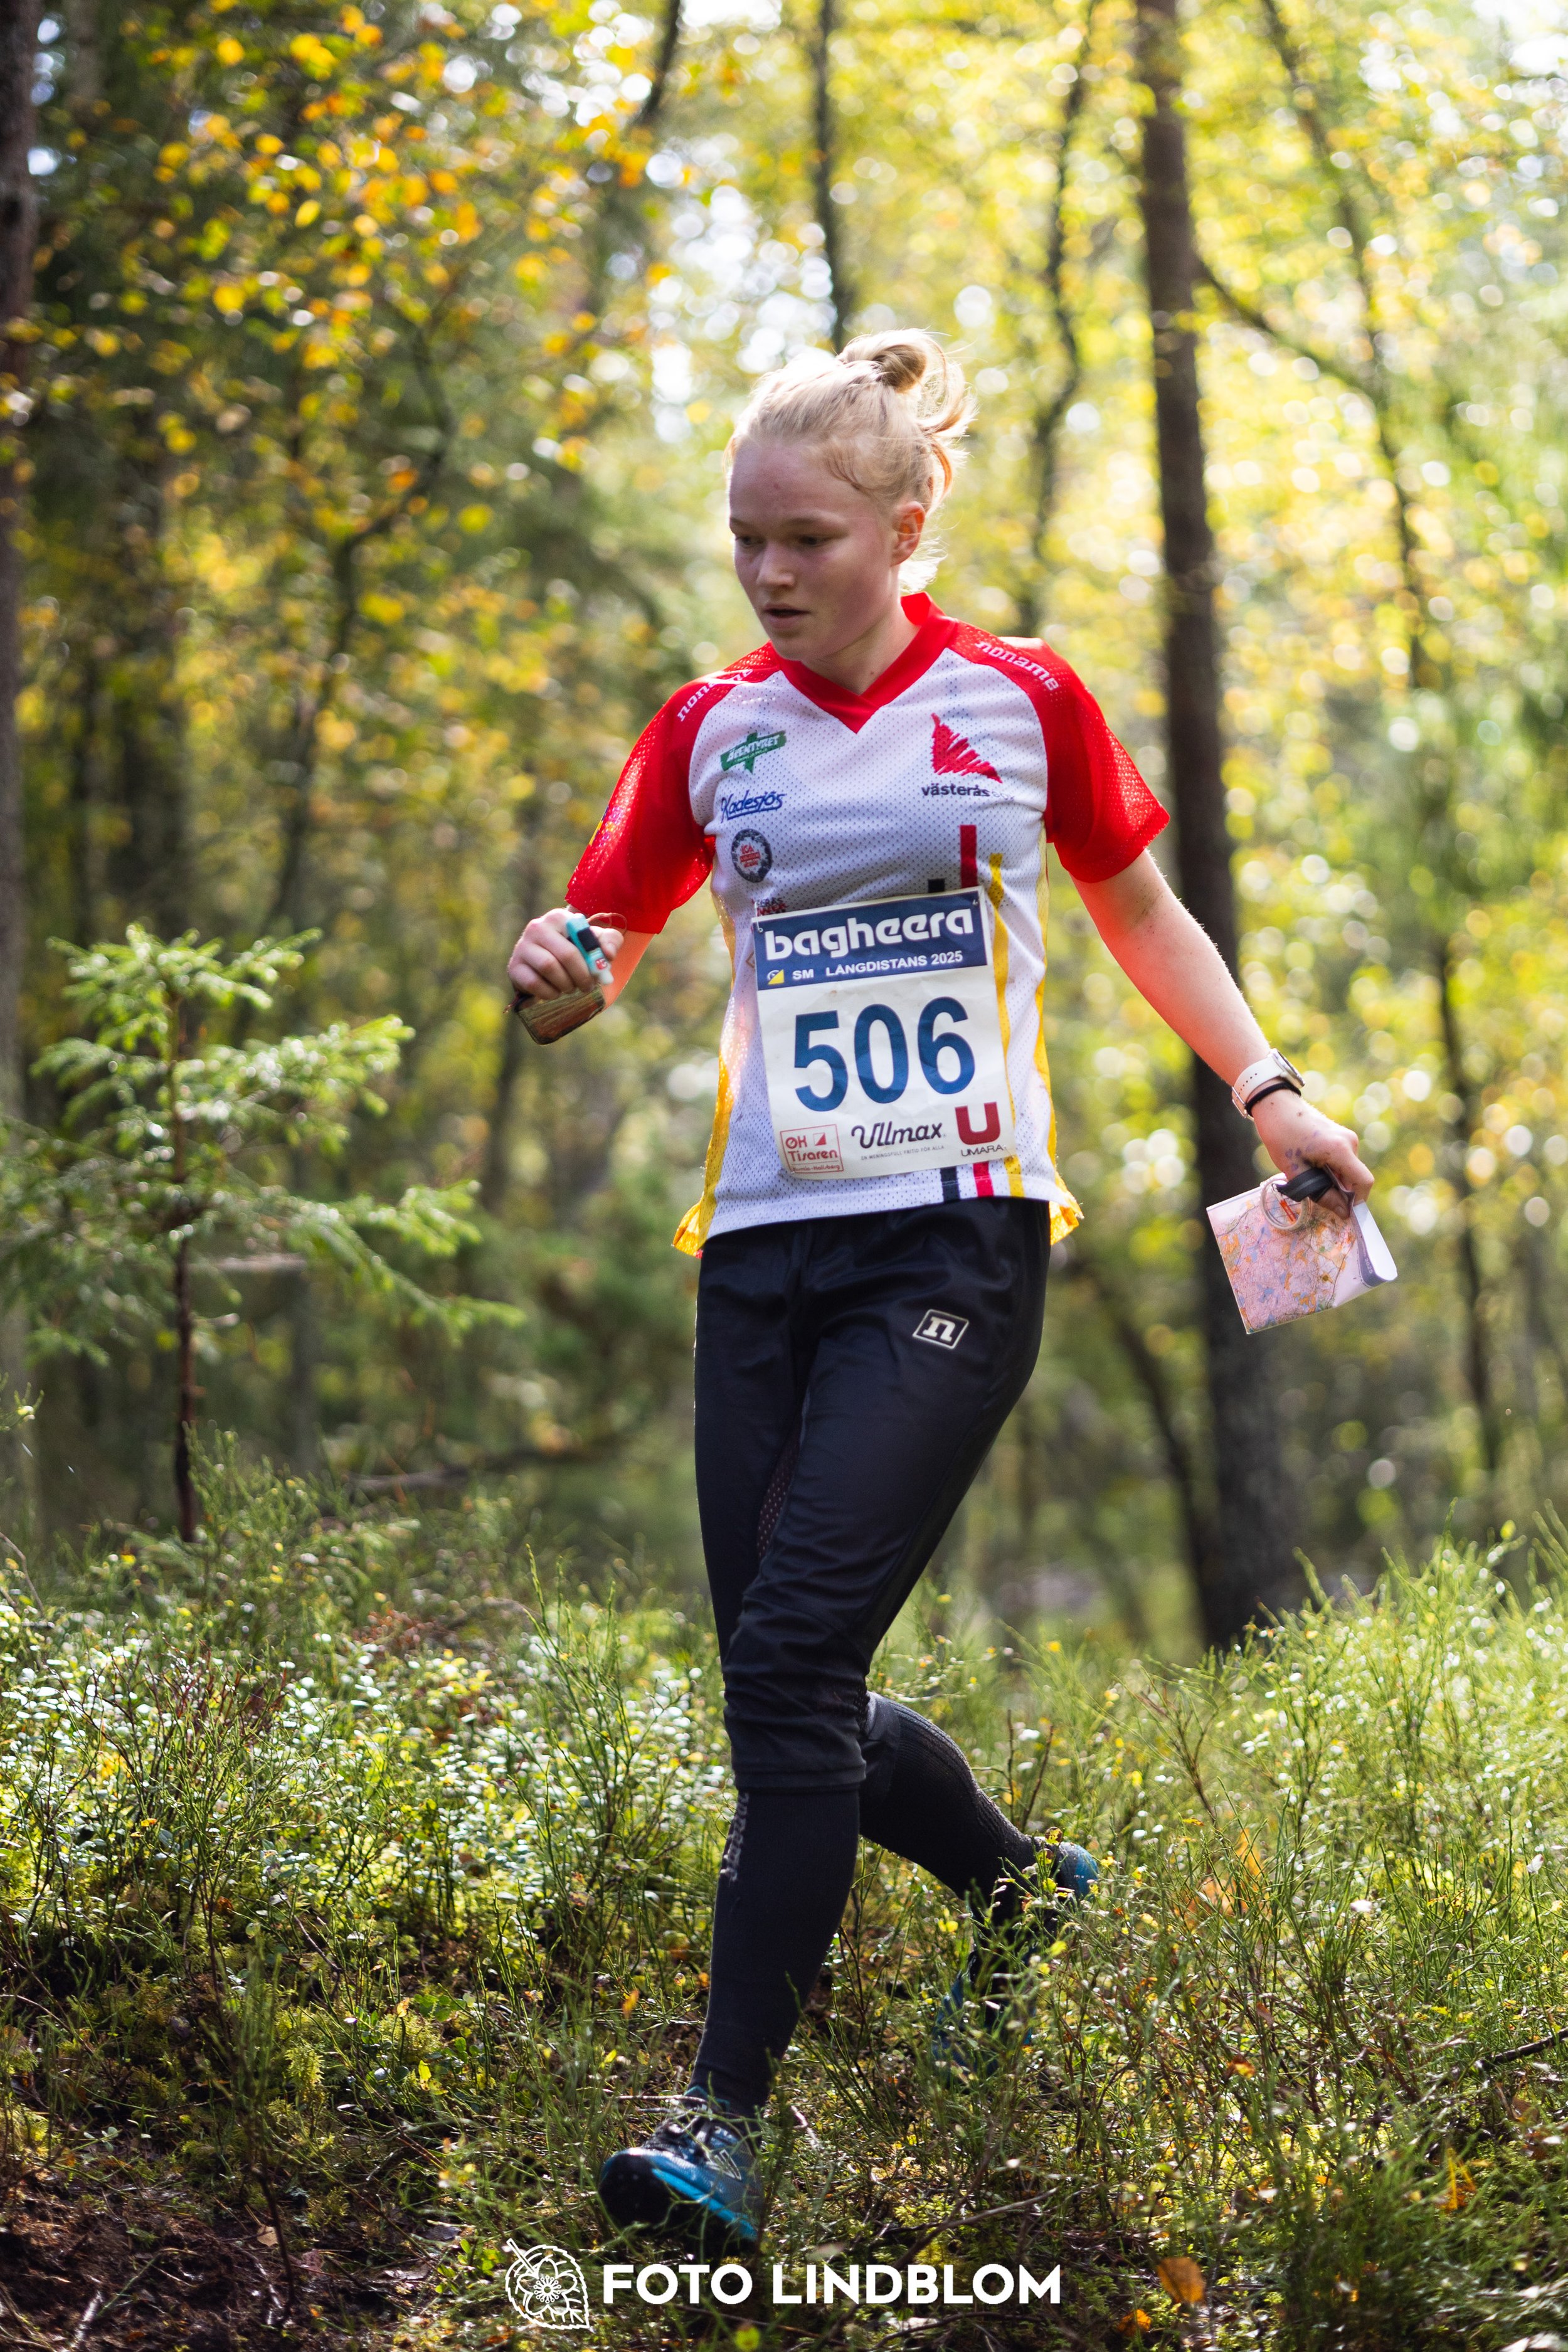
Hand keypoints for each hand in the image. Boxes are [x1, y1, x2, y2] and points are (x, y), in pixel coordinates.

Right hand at [507, 908, 624, 1000]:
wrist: (543, 968)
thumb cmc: (574, 951)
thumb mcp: (595, 942)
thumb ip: (610, 942)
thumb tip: (608, 954)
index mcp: (559, 917)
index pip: (580, 935)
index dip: (592, 957)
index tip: (599, 970)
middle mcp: (537, 927)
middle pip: (566, 954)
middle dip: (582, 975)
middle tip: (587, 987)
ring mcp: (523, 947)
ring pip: (549, 968)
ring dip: (566, 984)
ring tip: (571, 988)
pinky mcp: (514, 967)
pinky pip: (535, 983)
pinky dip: (550, 993)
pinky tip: (555, 992)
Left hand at [1252, 1088, 1373, 1207]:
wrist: (1276, 1105)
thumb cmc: (1281, 1136)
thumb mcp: (1295, 1171)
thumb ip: (1321, 1193)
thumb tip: (1342, 1212)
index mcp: (1341, 1150)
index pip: (1364, 1182)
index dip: (1356, 1201)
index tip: (1341, 1211)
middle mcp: (1350, 1142)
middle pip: (1354, 1178)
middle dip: (1338, 1191)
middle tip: (1311, 1190)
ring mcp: (1347, 1137)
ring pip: (1347, 1170)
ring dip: (1332, 1180)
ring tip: (1305, 1172)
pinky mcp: (1341, 1136)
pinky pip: (1343, 1160)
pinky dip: (1331, 1169)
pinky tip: (1309, 1163)